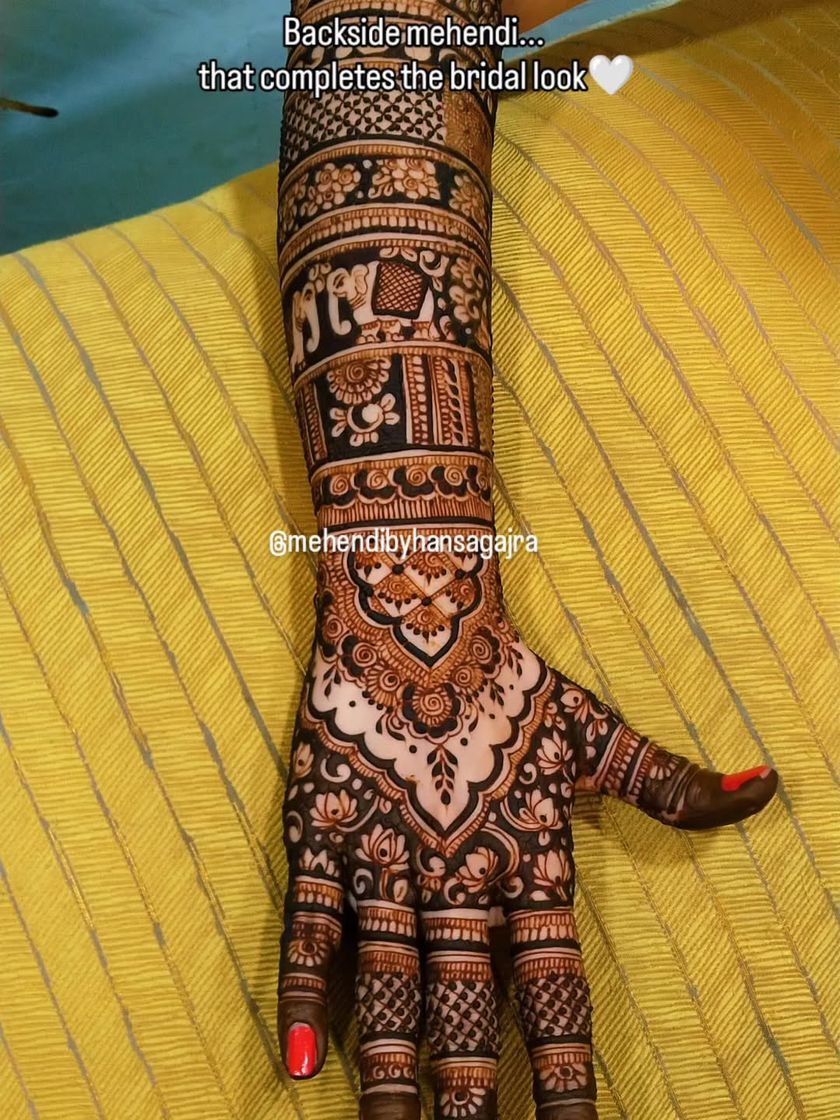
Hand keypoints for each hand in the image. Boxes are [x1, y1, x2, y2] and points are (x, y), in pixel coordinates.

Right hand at [276, 543, 777, 1118]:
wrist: (417, 610)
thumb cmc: (508, 675)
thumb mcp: (593, 730)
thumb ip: (672, 781)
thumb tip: (768, 789)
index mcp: (529, 857)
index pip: (555, 991)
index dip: (566, 1075)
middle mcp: (460, 871)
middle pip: (466, 1007)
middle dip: (470, 1094)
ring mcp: (388, 854)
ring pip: (389, 982)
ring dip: (391, 1069)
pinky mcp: (325, 830)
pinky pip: (311, 926)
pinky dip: (304, 995)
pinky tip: (301, 1065)